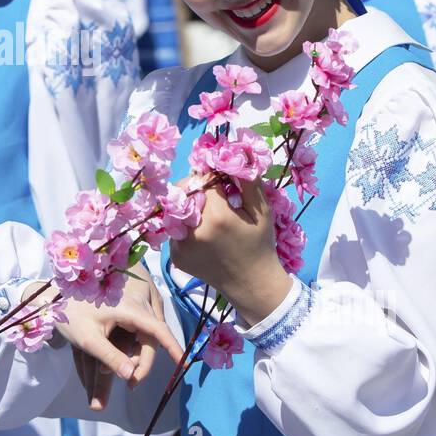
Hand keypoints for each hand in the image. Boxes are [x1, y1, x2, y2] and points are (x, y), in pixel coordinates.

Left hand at [54, 270, 181, 409]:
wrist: (58, 289)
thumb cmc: (71, 312)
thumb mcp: (88, 339)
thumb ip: (111, 357)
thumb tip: (131, 375)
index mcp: (130, 308)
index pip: (159, 331)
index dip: (173, 349)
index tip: (184, 366)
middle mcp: (138, 300)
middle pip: (152, 336)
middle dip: (143, 361)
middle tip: (130, 384)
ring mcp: (137, 297)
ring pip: (147, 330)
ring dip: (139, 351)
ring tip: (120, 368)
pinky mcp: (132, 297)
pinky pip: (141, 322)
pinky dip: (135, 339)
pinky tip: (121, 348)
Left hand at [168, 175, 290, 327]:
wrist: (251, 285)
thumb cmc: (259, 244)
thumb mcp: (261, 210)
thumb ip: (248, 179)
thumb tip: (238, 150)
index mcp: (218, 217)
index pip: (203, 180)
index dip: (212, 177)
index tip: (222, 183)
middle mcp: (194, 231)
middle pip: (183, 192)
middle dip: (195, 187)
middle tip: (212, 195)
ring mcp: (181, 246)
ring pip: (175, 209)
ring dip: (188, 205)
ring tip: (208, 214)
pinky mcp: (175, 257)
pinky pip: (174, 229)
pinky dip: (185, 224)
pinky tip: (203, 232)